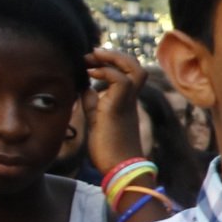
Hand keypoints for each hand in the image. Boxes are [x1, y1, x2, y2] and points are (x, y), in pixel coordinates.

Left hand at [83, 49, 146, 173]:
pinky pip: (120, 81)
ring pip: (134, 69)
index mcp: (125, 101)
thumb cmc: (108, 149)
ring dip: (113, 58)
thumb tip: (85, 87)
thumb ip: (92, 102)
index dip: (112, 62)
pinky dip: (105, 72)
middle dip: (115, 55)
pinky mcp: (118, 108)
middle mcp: (130, 99)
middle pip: (136, 67)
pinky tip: (90, 75)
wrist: (118, 168)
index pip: (128, 73)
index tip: (91, 61)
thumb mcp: (95, 119)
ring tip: (93, 58)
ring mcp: (127, 102)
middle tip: (93, 53)